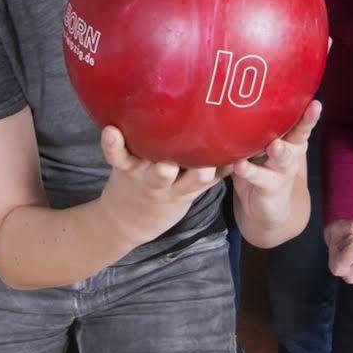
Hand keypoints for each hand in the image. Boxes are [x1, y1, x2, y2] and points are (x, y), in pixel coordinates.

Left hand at [98, 126, 229, 249]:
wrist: (125, 221)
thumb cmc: (163, 198)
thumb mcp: (189, 192)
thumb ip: (210, 172)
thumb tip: (240, 145)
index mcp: (188, 187)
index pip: (214, 177)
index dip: (226, 166)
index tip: (240, 155)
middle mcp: (172, 182)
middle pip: (193, 179)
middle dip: (201, 171)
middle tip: (209, 162)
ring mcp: (148, 177)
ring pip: (161, 173)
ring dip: (165, 168)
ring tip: (167, 160)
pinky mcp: (124, 170)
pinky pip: (117, 157)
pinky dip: (113, 145)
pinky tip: (111, 131)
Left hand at [229, 100, 322, 235]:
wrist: (264, 207)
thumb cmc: (260, 165)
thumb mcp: (261, 144)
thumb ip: (257, 127)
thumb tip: (238, 96)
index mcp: (290, 140)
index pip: (301, 123)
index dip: (309, 114)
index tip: (316, 103)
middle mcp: (290, 153)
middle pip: (298, 136)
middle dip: (304, 124)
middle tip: (310, 112)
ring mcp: (281, 171)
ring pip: (283, 158)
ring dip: (280, 151)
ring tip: (274, 145)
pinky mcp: (269, 187)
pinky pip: (259, 177)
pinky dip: (249, 170)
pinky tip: (240, 165)